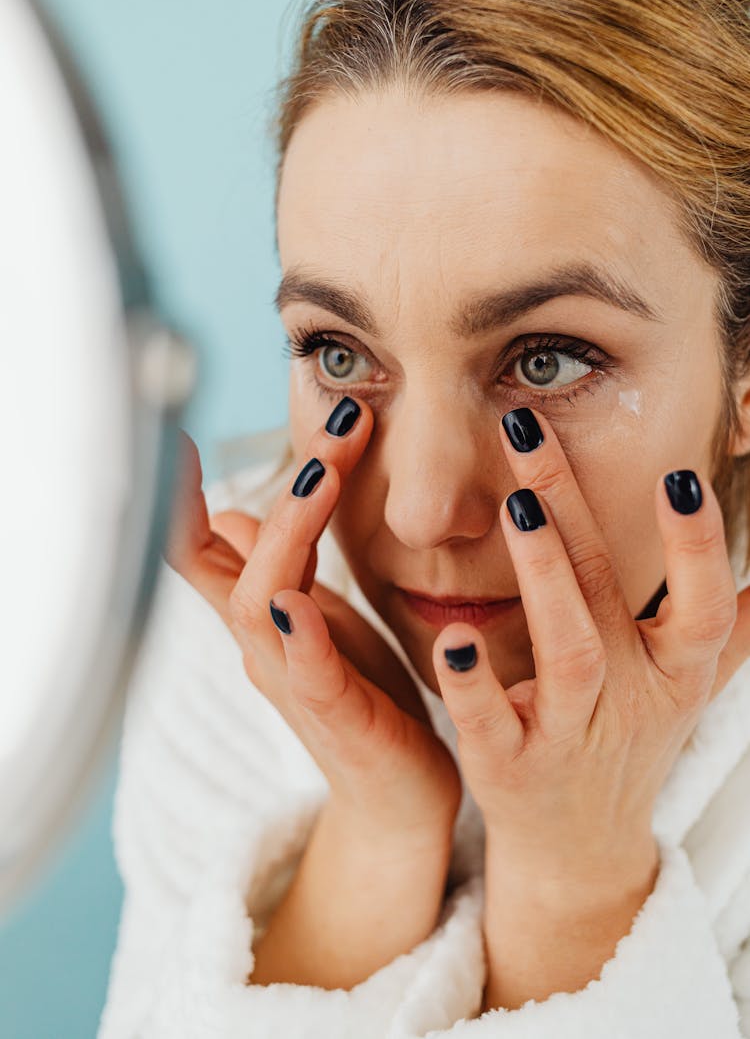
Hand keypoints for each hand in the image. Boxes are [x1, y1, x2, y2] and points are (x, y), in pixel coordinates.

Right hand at [164, 401, 461, 844]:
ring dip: (286, 539)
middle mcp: (266, 645)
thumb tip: (229, 511)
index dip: (184, 495)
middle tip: (341, 422)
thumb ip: (275, 568)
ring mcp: (296, 684)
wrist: (399, 798)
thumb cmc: (362, 699)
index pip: (203, 548)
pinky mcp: (340, 723)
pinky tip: (299, 607)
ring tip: (320, 479)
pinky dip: (300, 641)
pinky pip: (309, 679)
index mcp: (266, 615)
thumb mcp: (319, 617)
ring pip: (261, 606)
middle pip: (240, 558)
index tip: (183, 433)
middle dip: (287, 485)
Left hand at [430, 405, 749, 889]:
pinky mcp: (508, 764)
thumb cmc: (631, 739)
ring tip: (513, 507)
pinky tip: (451, 634)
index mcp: (675, 671)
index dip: (698, 547)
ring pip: (567, 652)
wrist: (579, 844)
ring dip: (543, 578)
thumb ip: (732, 623)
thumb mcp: (690, 684)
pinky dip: (472, 681)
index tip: (679, 475)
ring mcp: (569, 733)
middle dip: (574, 510)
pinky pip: (489, 720)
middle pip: (610, 598)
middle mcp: (630, 697)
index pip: (704, 606)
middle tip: (530, 433)